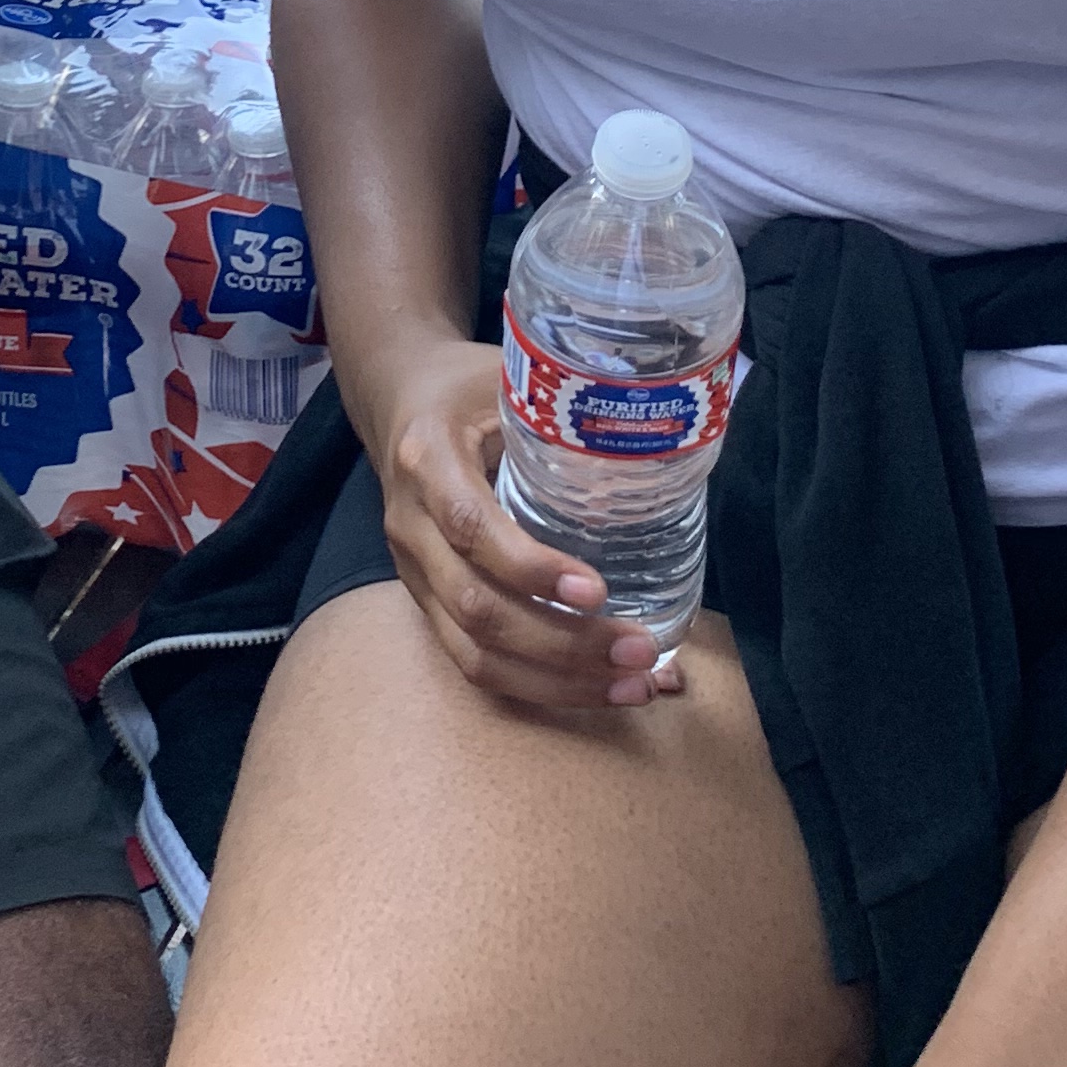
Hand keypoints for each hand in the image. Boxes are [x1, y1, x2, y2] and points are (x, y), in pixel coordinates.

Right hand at [371, 334, 674, 713]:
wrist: (399, 398)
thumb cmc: (470, 386)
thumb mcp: (510, 378)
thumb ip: (567, 411)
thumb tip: (667, 437)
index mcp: (428, 460)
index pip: (470, 527)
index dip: (530, 567)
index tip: (597, 589)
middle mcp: (411, 526)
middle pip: (476, 609)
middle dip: (562, 644)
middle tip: (640, 651)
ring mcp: (413, 573)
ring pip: (473, 653)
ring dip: (557, 682)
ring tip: (635, 685)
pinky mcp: (428, 602)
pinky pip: (475, 661)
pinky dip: (541, 685)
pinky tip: (599, 688)